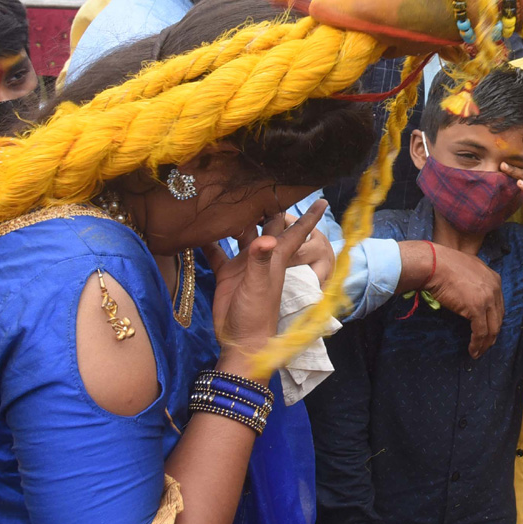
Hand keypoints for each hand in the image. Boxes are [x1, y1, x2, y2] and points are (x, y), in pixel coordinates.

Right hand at [203, 200, 326, 378]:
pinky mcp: (227, 273)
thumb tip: (266, 237)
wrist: (240, 340)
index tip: (323, 198)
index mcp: (277, 257)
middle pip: (269, 225)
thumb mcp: (259, 286)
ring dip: (238, 219)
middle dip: (269, 206)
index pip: (297, 231)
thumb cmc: (257, 314)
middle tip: (265, 183)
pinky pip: (217, 252)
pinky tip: (199, 227)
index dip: (309, 216)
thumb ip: (260, 261)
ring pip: (243, 234)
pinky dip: (210, 241)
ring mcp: (245, 264)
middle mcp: (263, 256)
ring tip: (230, 197)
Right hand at [424, 244, 504, 358]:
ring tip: (478, 352)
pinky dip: (477, 344)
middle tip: (485, 345)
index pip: (498, 305)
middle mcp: (495, 289)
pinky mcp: (477, 309)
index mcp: (494, 279)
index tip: (488, 330)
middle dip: (492, 334)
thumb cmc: (444, 265)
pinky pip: (480, 332)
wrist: (434, 264)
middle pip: (498, 318)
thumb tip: (470, 292)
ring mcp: (487, 299)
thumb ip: (475, 279)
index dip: (493, 320)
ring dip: (486, 343)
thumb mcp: (468, 267)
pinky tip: (473, 351)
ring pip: (492, 328)